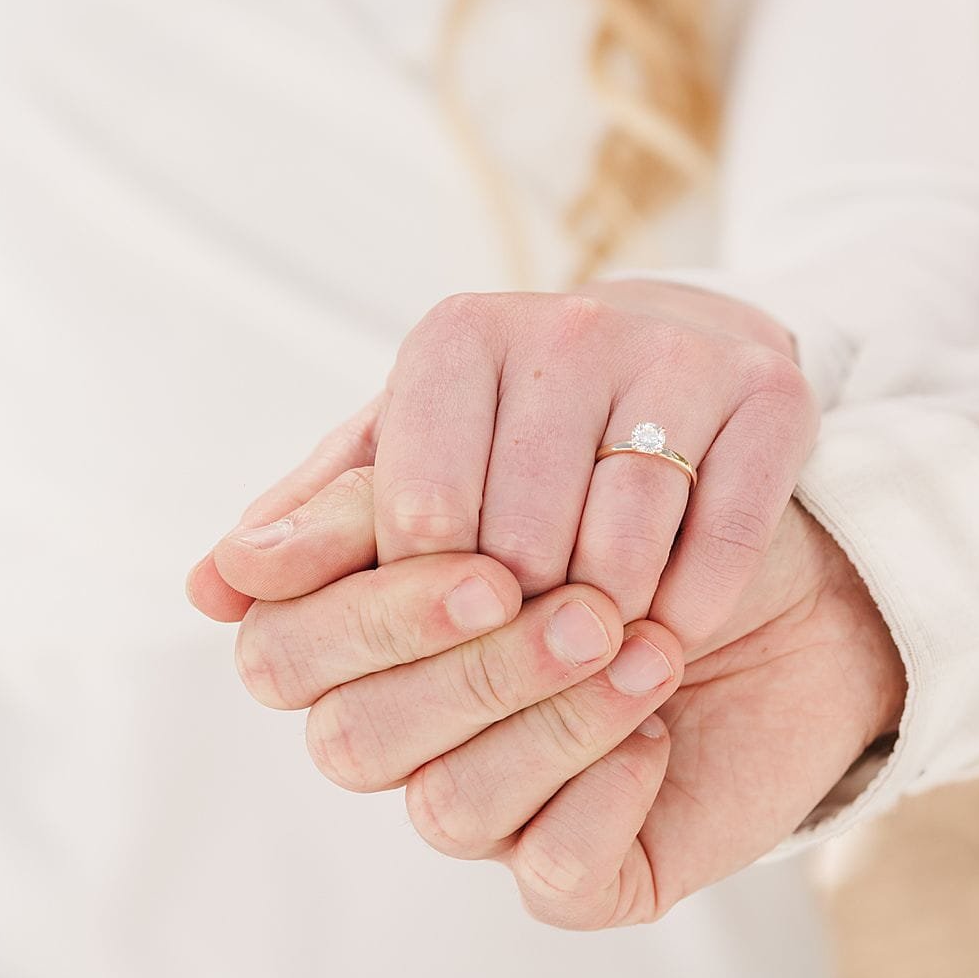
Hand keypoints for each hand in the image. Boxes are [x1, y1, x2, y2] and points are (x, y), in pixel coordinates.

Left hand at [195, 283, 817, 648]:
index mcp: (453, 340)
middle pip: (517, 548)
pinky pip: (715, 544)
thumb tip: (209, 587)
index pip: (417, 516)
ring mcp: (674, 352)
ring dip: (601, 628)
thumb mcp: (404, 457)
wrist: (685, 354)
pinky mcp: (769, 391)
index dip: (423, 601)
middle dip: (511, 626)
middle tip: (520, 650)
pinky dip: (688, 608)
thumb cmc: (510, 432)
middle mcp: (564, 326)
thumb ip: (311, 526)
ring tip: (590, 642)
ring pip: (618, 554)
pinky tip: (669, 628)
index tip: (443, 629)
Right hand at [196, 465, 904, 927]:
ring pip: (448, 810)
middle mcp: (401, 735)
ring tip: (645, 648)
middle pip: (349, 742)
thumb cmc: (625, 507)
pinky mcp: (581, 875)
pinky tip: (658, 730)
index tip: (473, 556)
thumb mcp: (496, 466)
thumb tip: (222, 571)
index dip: (363, 616)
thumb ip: (363, 500)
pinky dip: (605, 794)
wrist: (801, 571)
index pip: (278, 655)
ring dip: (552, 722)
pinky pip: (552, 872)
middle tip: (576, 603)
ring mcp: (486, 814)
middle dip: (464, 670)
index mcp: (353, 642)